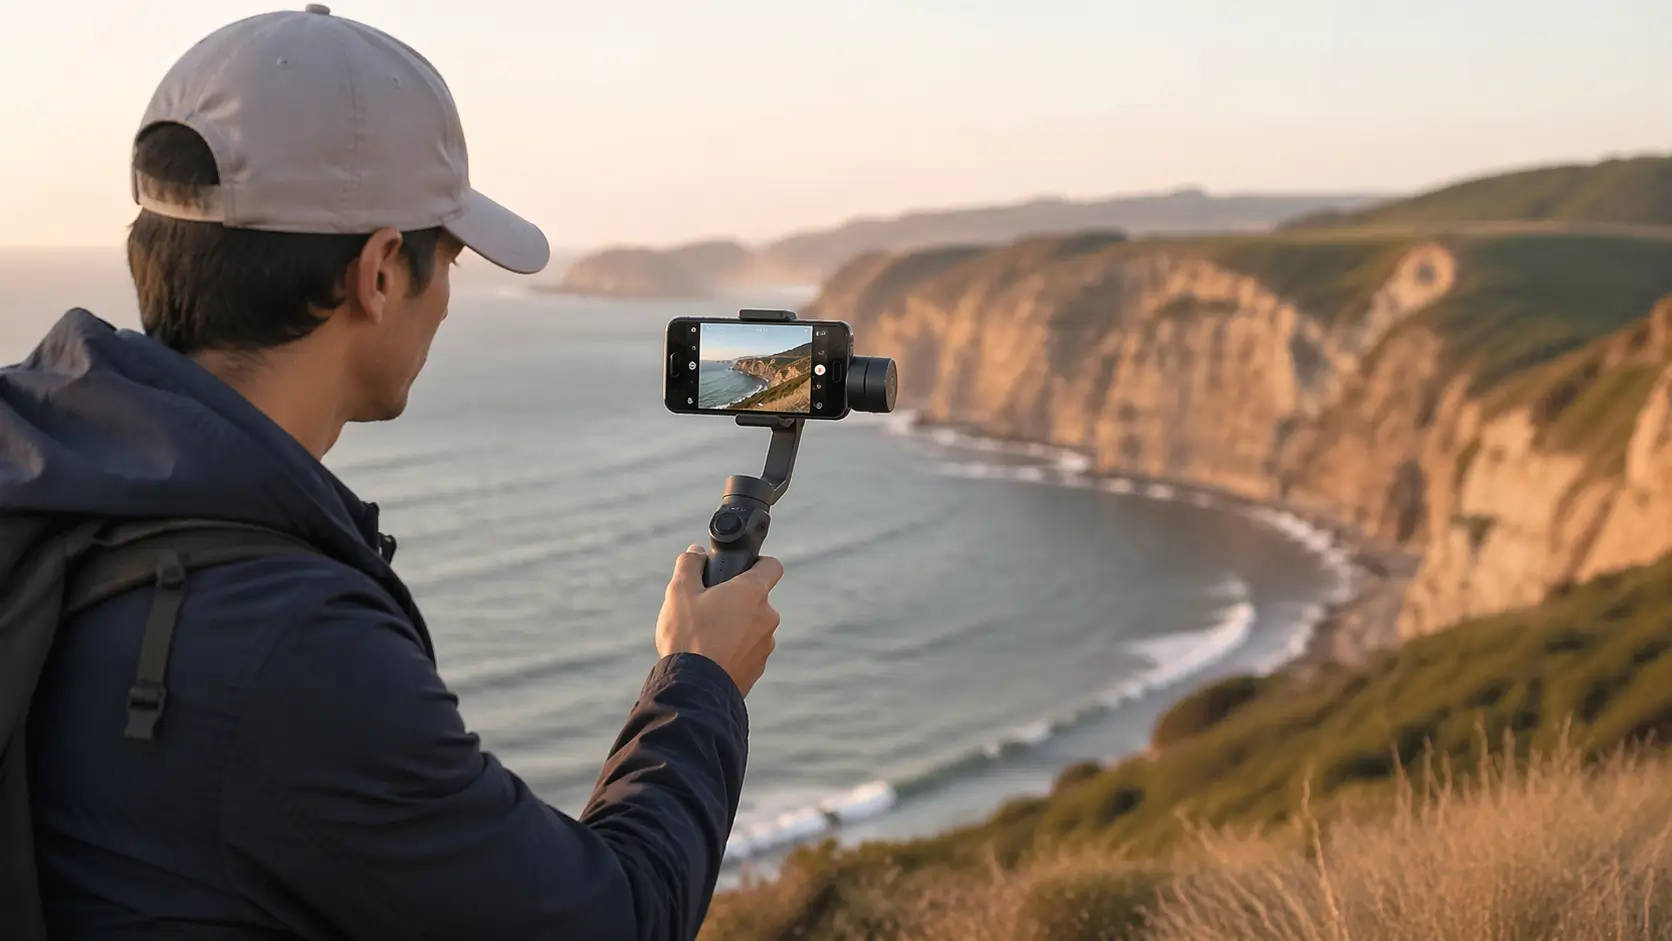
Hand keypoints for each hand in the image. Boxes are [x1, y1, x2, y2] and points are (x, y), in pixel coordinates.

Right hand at [656, 545, 783, 695]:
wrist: (694, 688)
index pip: (771, 566)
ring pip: (752, 627)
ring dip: (735, 627)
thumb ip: (689, 564)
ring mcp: (765, 644)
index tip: (741, 570)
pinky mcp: (758, 668)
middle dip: (736, 600)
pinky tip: (711, 656)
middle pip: (756, 599)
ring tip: (705, 636)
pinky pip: (747, 650)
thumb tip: (696, 553)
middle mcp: (767, 616)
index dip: (758, 563)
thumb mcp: (679, 591)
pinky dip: (734, 650)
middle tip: (708, 608)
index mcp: (752, 592)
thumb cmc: (688, 635)